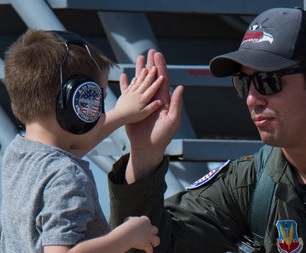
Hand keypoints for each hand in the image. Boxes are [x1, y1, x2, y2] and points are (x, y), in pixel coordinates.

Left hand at [114, 64, 162, 125]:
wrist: (118, 116)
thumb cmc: (132, 117)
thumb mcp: (144, 114)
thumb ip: (152, 107)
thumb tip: (160, 101)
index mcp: (143, 99)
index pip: (152, 89)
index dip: (158, 83)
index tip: (162, 76)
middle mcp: (137, 94)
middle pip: (145, 83)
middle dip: (150, 75)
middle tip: (154, 67)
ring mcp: (131, 93)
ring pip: (137, 82)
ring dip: (141, 75)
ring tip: (144, 68)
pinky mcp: (125, 94)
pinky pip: (129, 86)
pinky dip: (132, 82)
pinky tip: (134, 78)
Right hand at [121, 215, 159, 252]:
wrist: (128, 232)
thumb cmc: (126, 225)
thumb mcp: (128, 219)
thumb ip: (130, 221)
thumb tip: (128, 222)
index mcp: (144, 220)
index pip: (146, 220)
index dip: (145, 223)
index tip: (142, 225)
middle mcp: (148, 228)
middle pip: (155, 229)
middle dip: (153, 232)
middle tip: (151, 235)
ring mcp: (148, 236)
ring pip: (156, 239)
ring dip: (156, 242)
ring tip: (154, 245)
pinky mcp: (146, 244)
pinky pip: (150, 250)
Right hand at [124, 49, 183, 181]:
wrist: (148, 147)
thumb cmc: (162, 136)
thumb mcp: (172, 120)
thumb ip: (176, 104)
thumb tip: (180, 88)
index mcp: (164, 100)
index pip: (163, 79)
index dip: (161, 66)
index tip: (158, 55)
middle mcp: (155, 98)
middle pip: (153, 77)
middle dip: (152, 64)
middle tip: (150, 51)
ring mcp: (144, 102)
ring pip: (142, 82)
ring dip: (141, 70)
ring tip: (139, 58)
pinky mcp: (135, 107)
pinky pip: (130, 92)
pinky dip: (128, 83)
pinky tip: (126, 75)